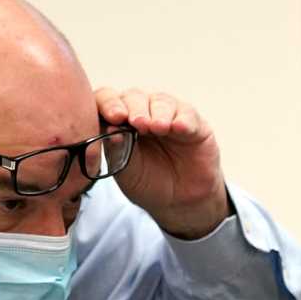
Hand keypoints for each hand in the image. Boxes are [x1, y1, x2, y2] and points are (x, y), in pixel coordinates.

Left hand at [95, 85, 228, 239]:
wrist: (180, 203)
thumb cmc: (148, 183)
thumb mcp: (127, 172)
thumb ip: (118, 150)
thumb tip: (111, 129)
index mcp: (120, 122)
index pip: (108, 100)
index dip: (109, 103)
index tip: (114, 118)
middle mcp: (143, 113)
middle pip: (134, 96)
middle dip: (135, 108)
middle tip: (138, 124)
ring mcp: (168, 116)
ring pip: (161, 101)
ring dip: (158, 112)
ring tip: (158, 128)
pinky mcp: (193, 124)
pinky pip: (187, 114)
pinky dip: (183, 119)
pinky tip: (178, 128)